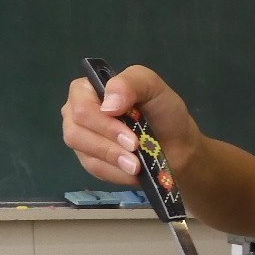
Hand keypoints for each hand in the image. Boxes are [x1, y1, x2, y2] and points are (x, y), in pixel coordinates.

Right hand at [61, 65, 199, 185]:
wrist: (179, 146)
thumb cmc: (164, 112)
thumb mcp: (153, 87)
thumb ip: (131, 82)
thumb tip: (108, 105)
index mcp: (88, 89)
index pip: (79, 104)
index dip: (101, 121)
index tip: (128, 133)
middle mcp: (78, 112)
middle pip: (75, 130)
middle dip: (108, 142)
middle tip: (135, 147)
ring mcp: (82, 138)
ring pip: (82, 151)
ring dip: (112, 158)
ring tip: (137, 164)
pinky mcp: (91, 161)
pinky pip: (94, 168)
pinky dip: (116, 172)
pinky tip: (134, 171)